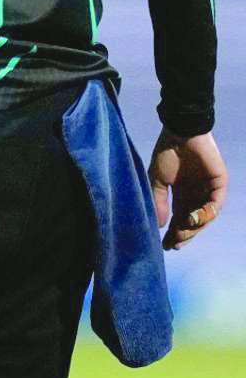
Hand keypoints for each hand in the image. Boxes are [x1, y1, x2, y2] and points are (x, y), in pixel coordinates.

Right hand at [150, 129, 226, 249]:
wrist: (181, 133)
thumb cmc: (167, 153)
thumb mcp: (157, 180)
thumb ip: (159, 201)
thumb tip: (159, 225)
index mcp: (182, 194)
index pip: (179, 218)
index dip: (173, 232)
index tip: (165, 245)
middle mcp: (197, 195)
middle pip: (193, 221)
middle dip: (184, 234)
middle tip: (174, 243)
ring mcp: (209, 190)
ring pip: (205, 216)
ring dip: (195, 227)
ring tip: (182, 232)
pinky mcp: (219, 184)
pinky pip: (216, 204)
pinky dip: (206, 213)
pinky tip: (193, 218)